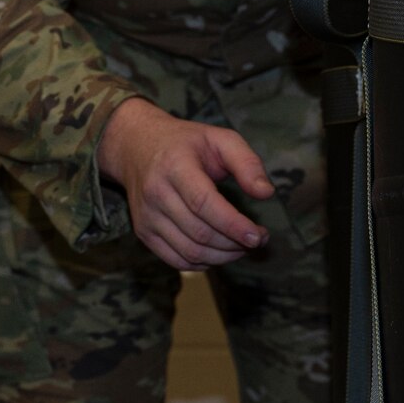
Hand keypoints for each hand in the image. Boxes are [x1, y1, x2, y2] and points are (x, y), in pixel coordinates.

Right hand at [96, 98, 273, 270]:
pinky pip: (176, 261)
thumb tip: (266, 193)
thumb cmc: (186, 143)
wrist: (137, 146)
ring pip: (190, 252)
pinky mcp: (143, 232)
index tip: (258, 236)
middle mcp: (155, 192)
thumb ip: (246, 163)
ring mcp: (146, 216)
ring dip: (223, 256)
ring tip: (242, 246)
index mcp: (174, 165)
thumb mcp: (219, 139)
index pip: (203, 203)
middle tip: (258, 239)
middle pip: (199, 232)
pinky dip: (203, 264)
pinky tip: (219, 252)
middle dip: (235, 243)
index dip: (232, 224)